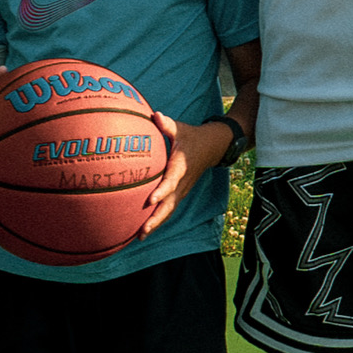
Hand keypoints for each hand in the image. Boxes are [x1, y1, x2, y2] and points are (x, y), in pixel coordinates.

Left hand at [141, 119, 234, 234]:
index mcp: (181, 167)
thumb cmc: (191, 136)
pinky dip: (158, 220)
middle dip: (156, 218)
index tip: (150, 200)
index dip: (161, 191)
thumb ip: (167, 124)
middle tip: (142, 229)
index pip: (171, 181)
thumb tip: (155, 116)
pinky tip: (144, 230)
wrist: (211, 147)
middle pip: (169, 204)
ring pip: (169, 211)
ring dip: (156, 224)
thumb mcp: (180, 128)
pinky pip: (169, 209)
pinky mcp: (180, 194)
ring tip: (140, 236)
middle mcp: (182, 183)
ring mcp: (182, 191)